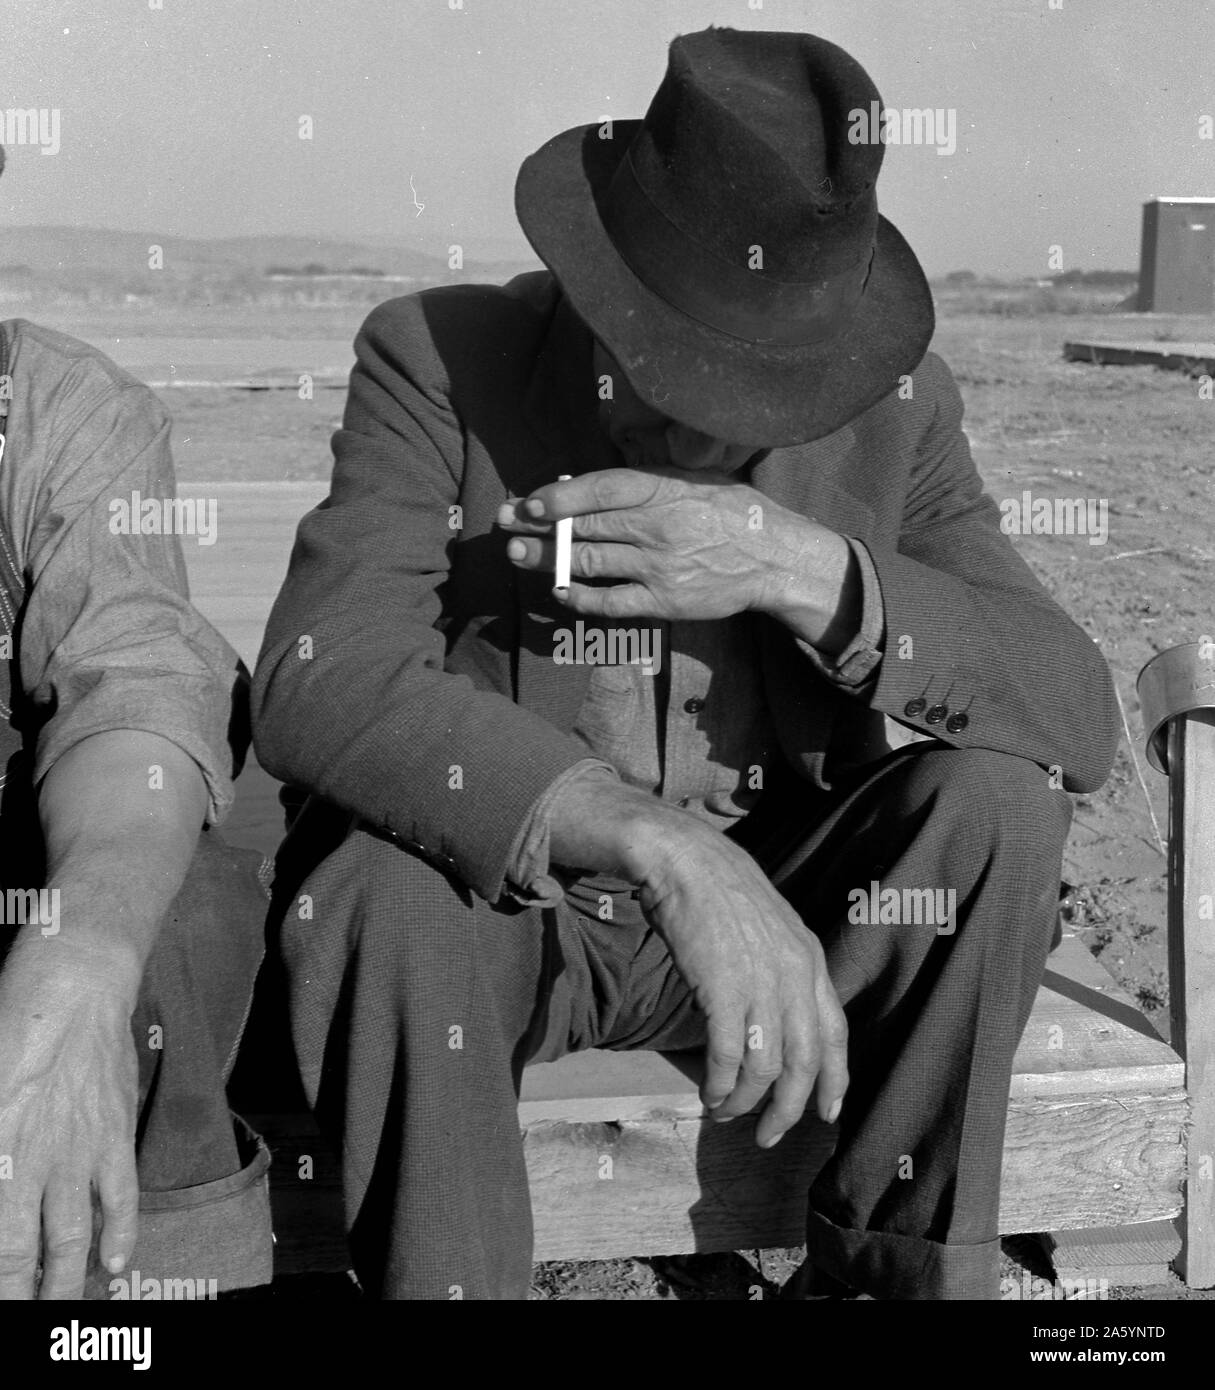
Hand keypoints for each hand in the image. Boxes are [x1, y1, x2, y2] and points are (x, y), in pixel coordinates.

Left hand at [0, 944, 139, 1298]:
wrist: (76, 985)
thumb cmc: (13, 1021)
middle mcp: (33, 1162)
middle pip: (24, 1252)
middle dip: (22, 1293)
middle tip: (20, 1320)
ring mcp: (79, 1151)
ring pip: (71, 1237)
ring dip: (65, 1281)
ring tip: (60, 1309)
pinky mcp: (113, 1133)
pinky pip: (121, 1195)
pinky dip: (121, 1232)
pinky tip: (115, 1262)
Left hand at [498, 465, 851, 633]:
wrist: (775, 559)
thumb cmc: (732, 511)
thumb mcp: (696, 477)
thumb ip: (647, 478)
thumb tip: (585, 483)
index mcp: (666, 489)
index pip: (600, 490)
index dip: (557, 496)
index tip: (526, 500)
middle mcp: (660, 527)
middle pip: (585, 525)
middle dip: (538, 525)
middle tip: (504, 523)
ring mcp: (660, 567)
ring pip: (590, 561)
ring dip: (546, 559)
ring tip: (516, 553)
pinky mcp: (664, 602)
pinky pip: (610, 602)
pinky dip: (579, 596)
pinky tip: (557, 589)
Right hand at [627, 806, 847, 1146]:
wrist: (684, 859)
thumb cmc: (719, 890)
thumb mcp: (770, 927)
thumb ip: (781, 969)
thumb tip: (776, 1017)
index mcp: (810, 960)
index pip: (836, 1034)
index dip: (834, 1081)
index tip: (826, 1114)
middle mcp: (794, 975)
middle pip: (804, 1063)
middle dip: (789, 1110)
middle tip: (768, 1135)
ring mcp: (760, 982)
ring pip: (765, 1067)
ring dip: (744, 1101)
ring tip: (725, 1111)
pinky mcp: (722, 989)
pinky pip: (726, 1056)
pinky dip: (718, 1084)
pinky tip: (707, 1093)